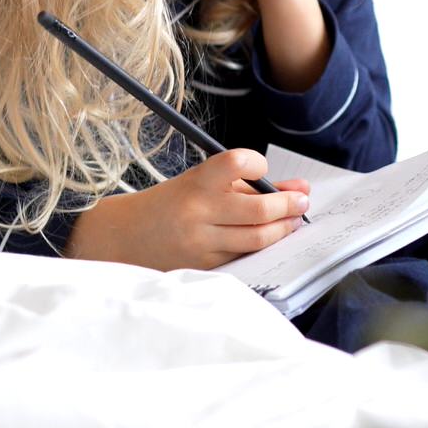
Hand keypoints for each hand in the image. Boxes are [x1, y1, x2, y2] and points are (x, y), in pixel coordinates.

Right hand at [63, 148, 311, 271]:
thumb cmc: (171, 203)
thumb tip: (298, 188)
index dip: (257, 164)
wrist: (124, 236)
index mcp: (197, 182)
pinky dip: (262, 246)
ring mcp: (201, 242)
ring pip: (257, 238)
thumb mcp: (202, 183)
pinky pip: (244, 256)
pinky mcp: (204, 265)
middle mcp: (198, 211)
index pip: (236, 162)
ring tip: (293, 220)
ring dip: (283, 228)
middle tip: (303, 201)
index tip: (263, 169)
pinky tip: (270, 238)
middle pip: (259, 209)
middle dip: (289, 205)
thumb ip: (248, 183)